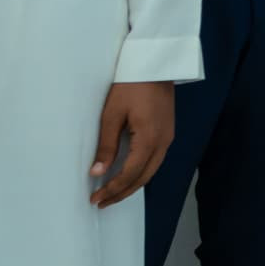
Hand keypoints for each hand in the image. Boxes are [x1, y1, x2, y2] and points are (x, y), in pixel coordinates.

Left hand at [89, 81, 173, 207]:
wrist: (155, 63)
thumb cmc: (130, 85)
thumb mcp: (112, 115)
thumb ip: (106, 146)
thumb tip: (97, 172)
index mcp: (149, 139)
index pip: (130, 174)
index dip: (113, 189)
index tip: (96, 198)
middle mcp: (163, 142)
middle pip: (143, 178)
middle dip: (122, 193)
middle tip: (102, 202)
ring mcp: (168, 137)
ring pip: (151, 171)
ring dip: (132, 184)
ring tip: (113, 192)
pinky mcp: (168, 132)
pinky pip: (156, 160)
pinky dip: (141, 172)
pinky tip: (129, 173)